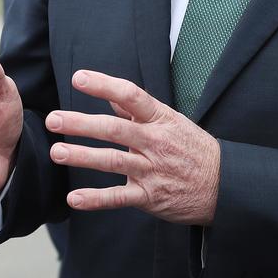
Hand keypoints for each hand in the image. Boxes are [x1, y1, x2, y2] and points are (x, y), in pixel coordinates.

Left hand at [46, 71, 219, 224]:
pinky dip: (96, 199)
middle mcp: (155, 142)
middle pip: (114, 129)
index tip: (78, 78)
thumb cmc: (194, 148)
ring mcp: (152, 170)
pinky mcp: (150, 197)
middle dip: (81, 123)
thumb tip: (111, 94)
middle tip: (54, 119)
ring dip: (82, 156)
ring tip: (57, 152)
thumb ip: (138, 111)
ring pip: (113, 161)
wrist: (224, 184)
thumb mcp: (171, 121)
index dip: (103, 85)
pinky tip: (74, 198)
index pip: (130, 96)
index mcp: (160, 119)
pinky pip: (119, 197)